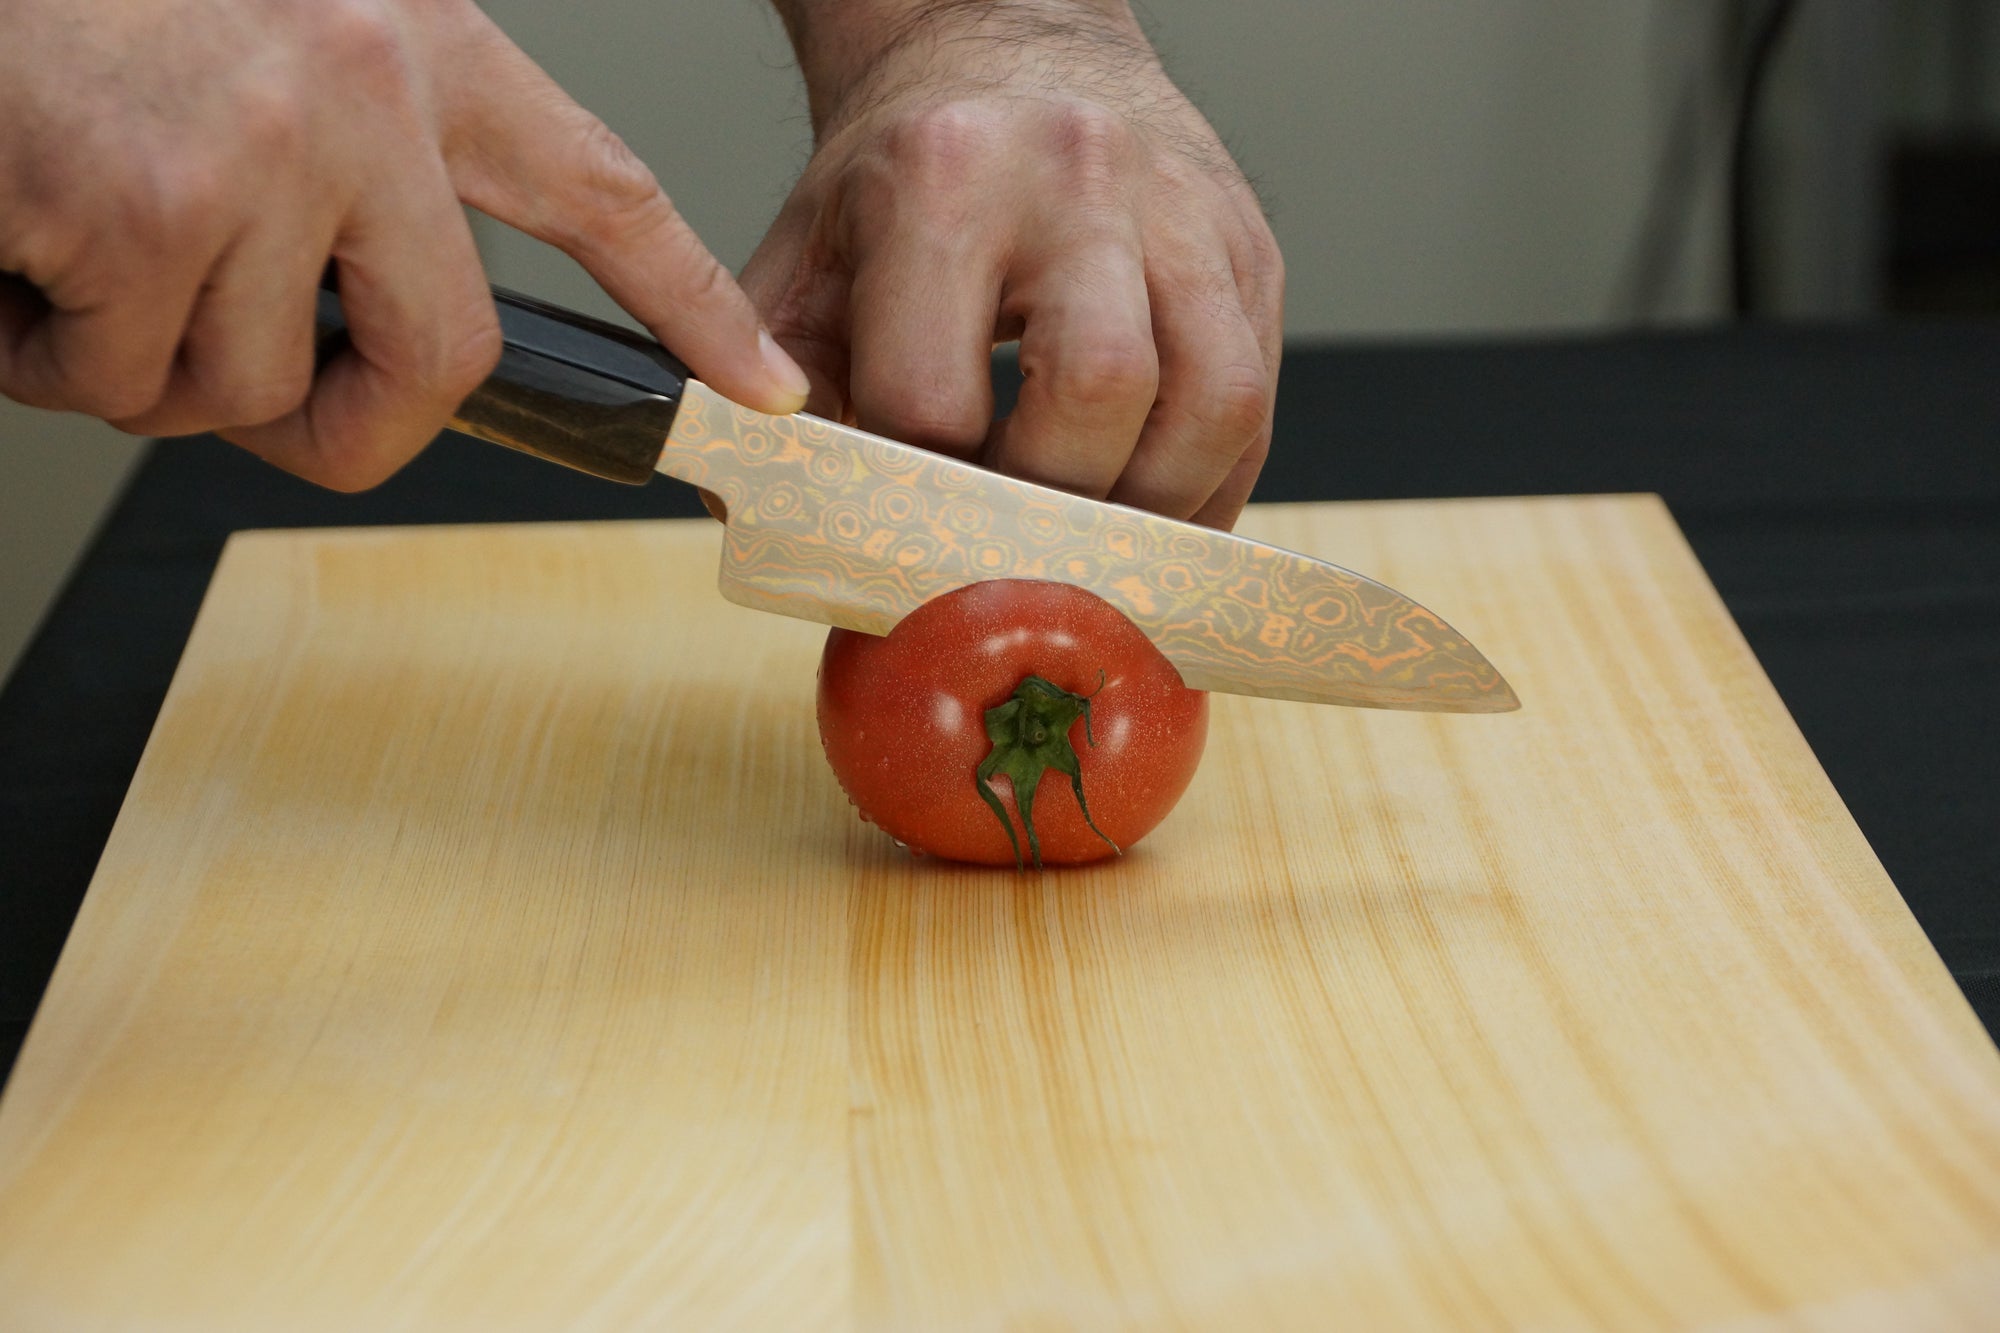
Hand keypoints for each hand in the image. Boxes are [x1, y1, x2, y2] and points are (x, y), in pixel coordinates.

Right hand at [0, 0, 807, 489]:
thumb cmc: (88, 2)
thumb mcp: (270, 39)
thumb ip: (356, 176)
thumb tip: (366, 341)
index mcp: (412, 42)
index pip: (601, 191)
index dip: (693, 302)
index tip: (761, 381)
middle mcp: (359, 88)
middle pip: (441, 358)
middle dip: (346, 419)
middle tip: (261, 392)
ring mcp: (257, 150)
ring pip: (247, 388)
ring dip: (148, 361)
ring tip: (77, 242)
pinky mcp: (143, 208)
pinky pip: (125, 382)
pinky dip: (50, 353)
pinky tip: (20, 247)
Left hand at [749, 0, 1282, 527]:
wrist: (1011, 52)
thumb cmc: (908, 174)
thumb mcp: (811, 261)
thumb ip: (784, 391)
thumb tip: (790, 526)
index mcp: (943, 180)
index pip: (936, 399)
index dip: (922, 500)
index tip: (916, 538)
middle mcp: (1080, 180)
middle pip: (1099, 393)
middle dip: (1052, 505)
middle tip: (1014, 543)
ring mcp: (1185, 211)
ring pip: (1214, 406)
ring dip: (1154, 508)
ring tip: (1095, 539)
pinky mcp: (1251, 250)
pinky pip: (1258, 403)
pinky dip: (1208, 484)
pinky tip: (1149, 509)